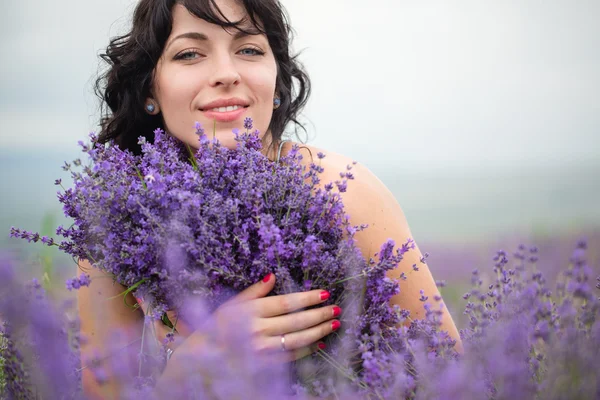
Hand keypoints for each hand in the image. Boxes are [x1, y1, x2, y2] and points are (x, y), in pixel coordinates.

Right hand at [137, 272, 341, 363]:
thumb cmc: (216, 327)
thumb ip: (254, 291)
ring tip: (334, 323)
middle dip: (319, 315)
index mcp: (250, 311)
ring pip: (297, 340)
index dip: (307, 298)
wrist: (201, 359)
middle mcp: (257, 330)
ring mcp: (261, 350)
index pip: (286, 303)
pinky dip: (307, 349)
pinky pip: (291, 356)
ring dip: (319, 331)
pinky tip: (320, 342)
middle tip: (335, 309)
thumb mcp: (232, 304)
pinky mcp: (264, 365)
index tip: (324, 293)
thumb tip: (273, 275)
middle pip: (296, 321)